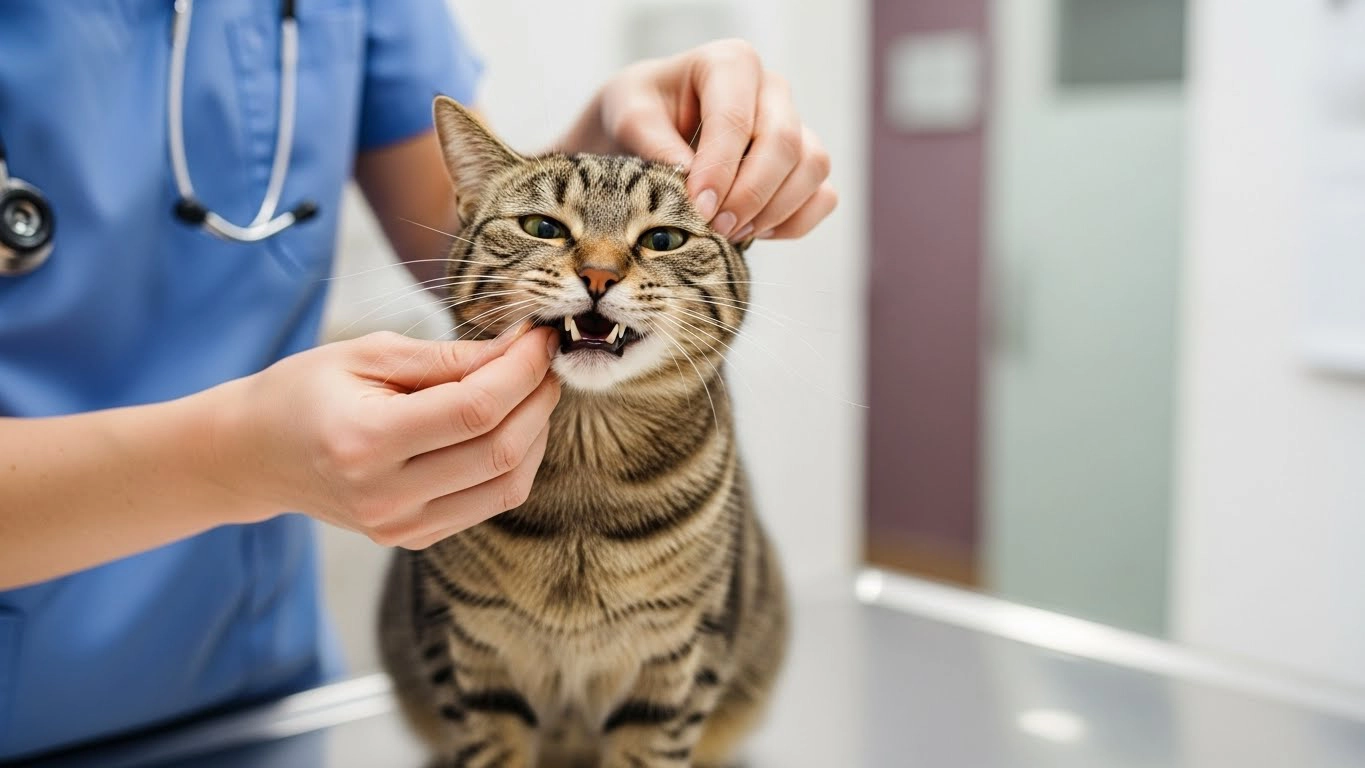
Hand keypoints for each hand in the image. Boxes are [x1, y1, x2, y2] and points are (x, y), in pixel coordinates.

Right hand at [217, 326, 560, 548]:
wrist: (255, 454)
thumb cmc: (306, 391)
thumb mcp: (368, 354)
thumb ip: (447, 358)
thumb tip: (519, 350)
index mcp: (366, 440)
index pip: (474, 409)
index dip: (522, 370)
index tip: (542, 338)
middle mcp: (386, 495)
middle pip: (499, 450)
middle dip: (538, 398)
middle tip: (546, 361)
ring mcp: (402, 526)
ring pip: (507, 484)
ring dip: (536, 432)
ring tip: (532, 390)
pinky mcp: (415, 538)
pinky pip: (490, 502)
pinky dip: (515, 461)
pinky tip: (510, 425)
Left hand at [561, 39, 836, 240]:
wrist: (650, 130)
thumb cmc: (640, 113)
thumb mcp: (629, 118)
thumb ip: (654, 144)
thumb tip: (692, 179)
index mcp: (730, 63)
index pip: (737, 119)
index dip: (720, 170)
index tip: (697, 209)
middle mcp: (772, 89)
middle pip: (785, 144)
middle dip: (750, 196)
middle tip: (714, 228)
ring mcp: (795, 125)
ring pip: (813, 168)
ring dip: (773, 211)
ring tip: (729, 232)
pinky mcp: (805, 163)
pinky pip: (824, 196)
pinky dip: (793, 222)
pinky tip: (753, 230)